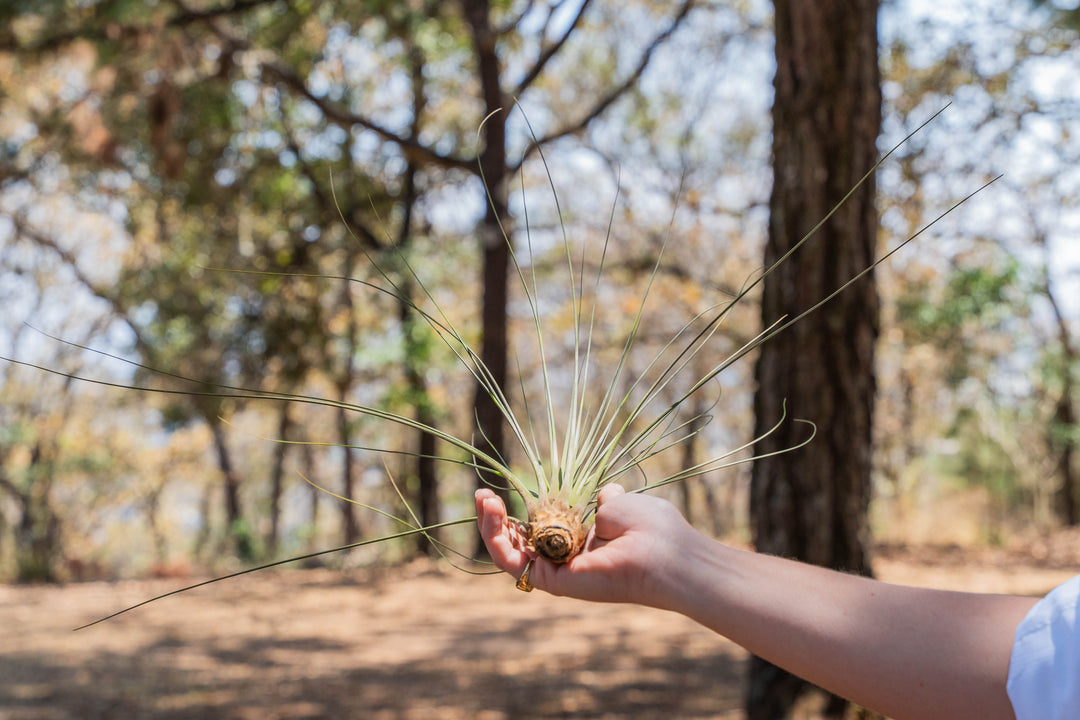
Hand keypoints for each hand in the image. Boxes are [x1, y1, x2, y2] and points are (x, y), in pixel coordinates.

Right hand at [475, 484, 695, 608]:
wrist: (668, 554)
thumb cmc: (652, 528)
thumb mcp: (623, 504)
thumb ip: (607, 501)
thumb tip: (607, 493)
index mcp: (584, 542)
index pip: (540, 530)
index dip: (519, 513)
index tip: (504, 490)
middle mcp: (568, 560)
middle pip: (518, 544)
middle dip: (495, 521)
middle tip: (483, 496)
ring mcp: (559, 573)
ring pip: (509, 555)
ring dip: (490, 528)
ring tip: (483, 500)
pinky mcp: (554, 582)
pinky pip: (515, 564)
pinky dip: (498, 540)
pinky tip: (492, 514)